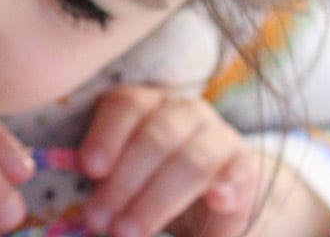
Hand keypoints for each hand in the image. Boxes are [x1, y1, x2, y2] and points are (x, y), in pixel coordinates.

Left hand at [77, 85, 264, 236]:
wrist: (212, 193)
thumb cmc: (151, 181)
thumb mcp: (124, 177)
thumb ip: (104, 182)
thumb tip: (84, 211)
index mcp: (146, 105)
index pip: (125, 106)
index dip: (106, 135)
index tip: (89, 169)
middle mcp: (183, 112)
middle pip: (154, 138)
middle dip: (123, 183)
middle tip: (98, 221)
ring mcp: (218, 136)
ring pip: (190, 160)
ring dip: (156, 200)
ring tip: (129, 232)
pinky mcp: (245, 166)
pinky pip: (238, 172)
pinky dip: (227, 185)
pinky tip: (217, 200)